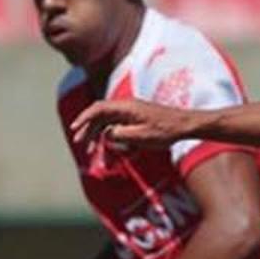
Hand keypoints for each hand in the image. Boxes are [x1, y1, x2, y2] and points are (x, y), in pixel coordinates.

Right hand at [70, 99, 206, 149]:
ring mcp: (131, 113)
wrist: (185, 125)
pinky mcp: (136, 119)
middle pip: (100, 116)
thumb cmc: (165, 131)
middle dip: (88, 130)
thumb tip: (106, 135)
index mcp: (126, 108)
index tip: (75, 129)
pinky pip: (117, 126)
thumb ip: (120, 135)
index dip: (84, 118)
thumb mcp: (141, 136)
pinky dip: (110, 137)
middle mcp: (126, 107)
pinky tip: (110, 149)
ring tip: (92, 151)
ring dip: (98, 135)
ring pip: (107, 122)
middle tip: (80, 145)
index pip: (98, 109)